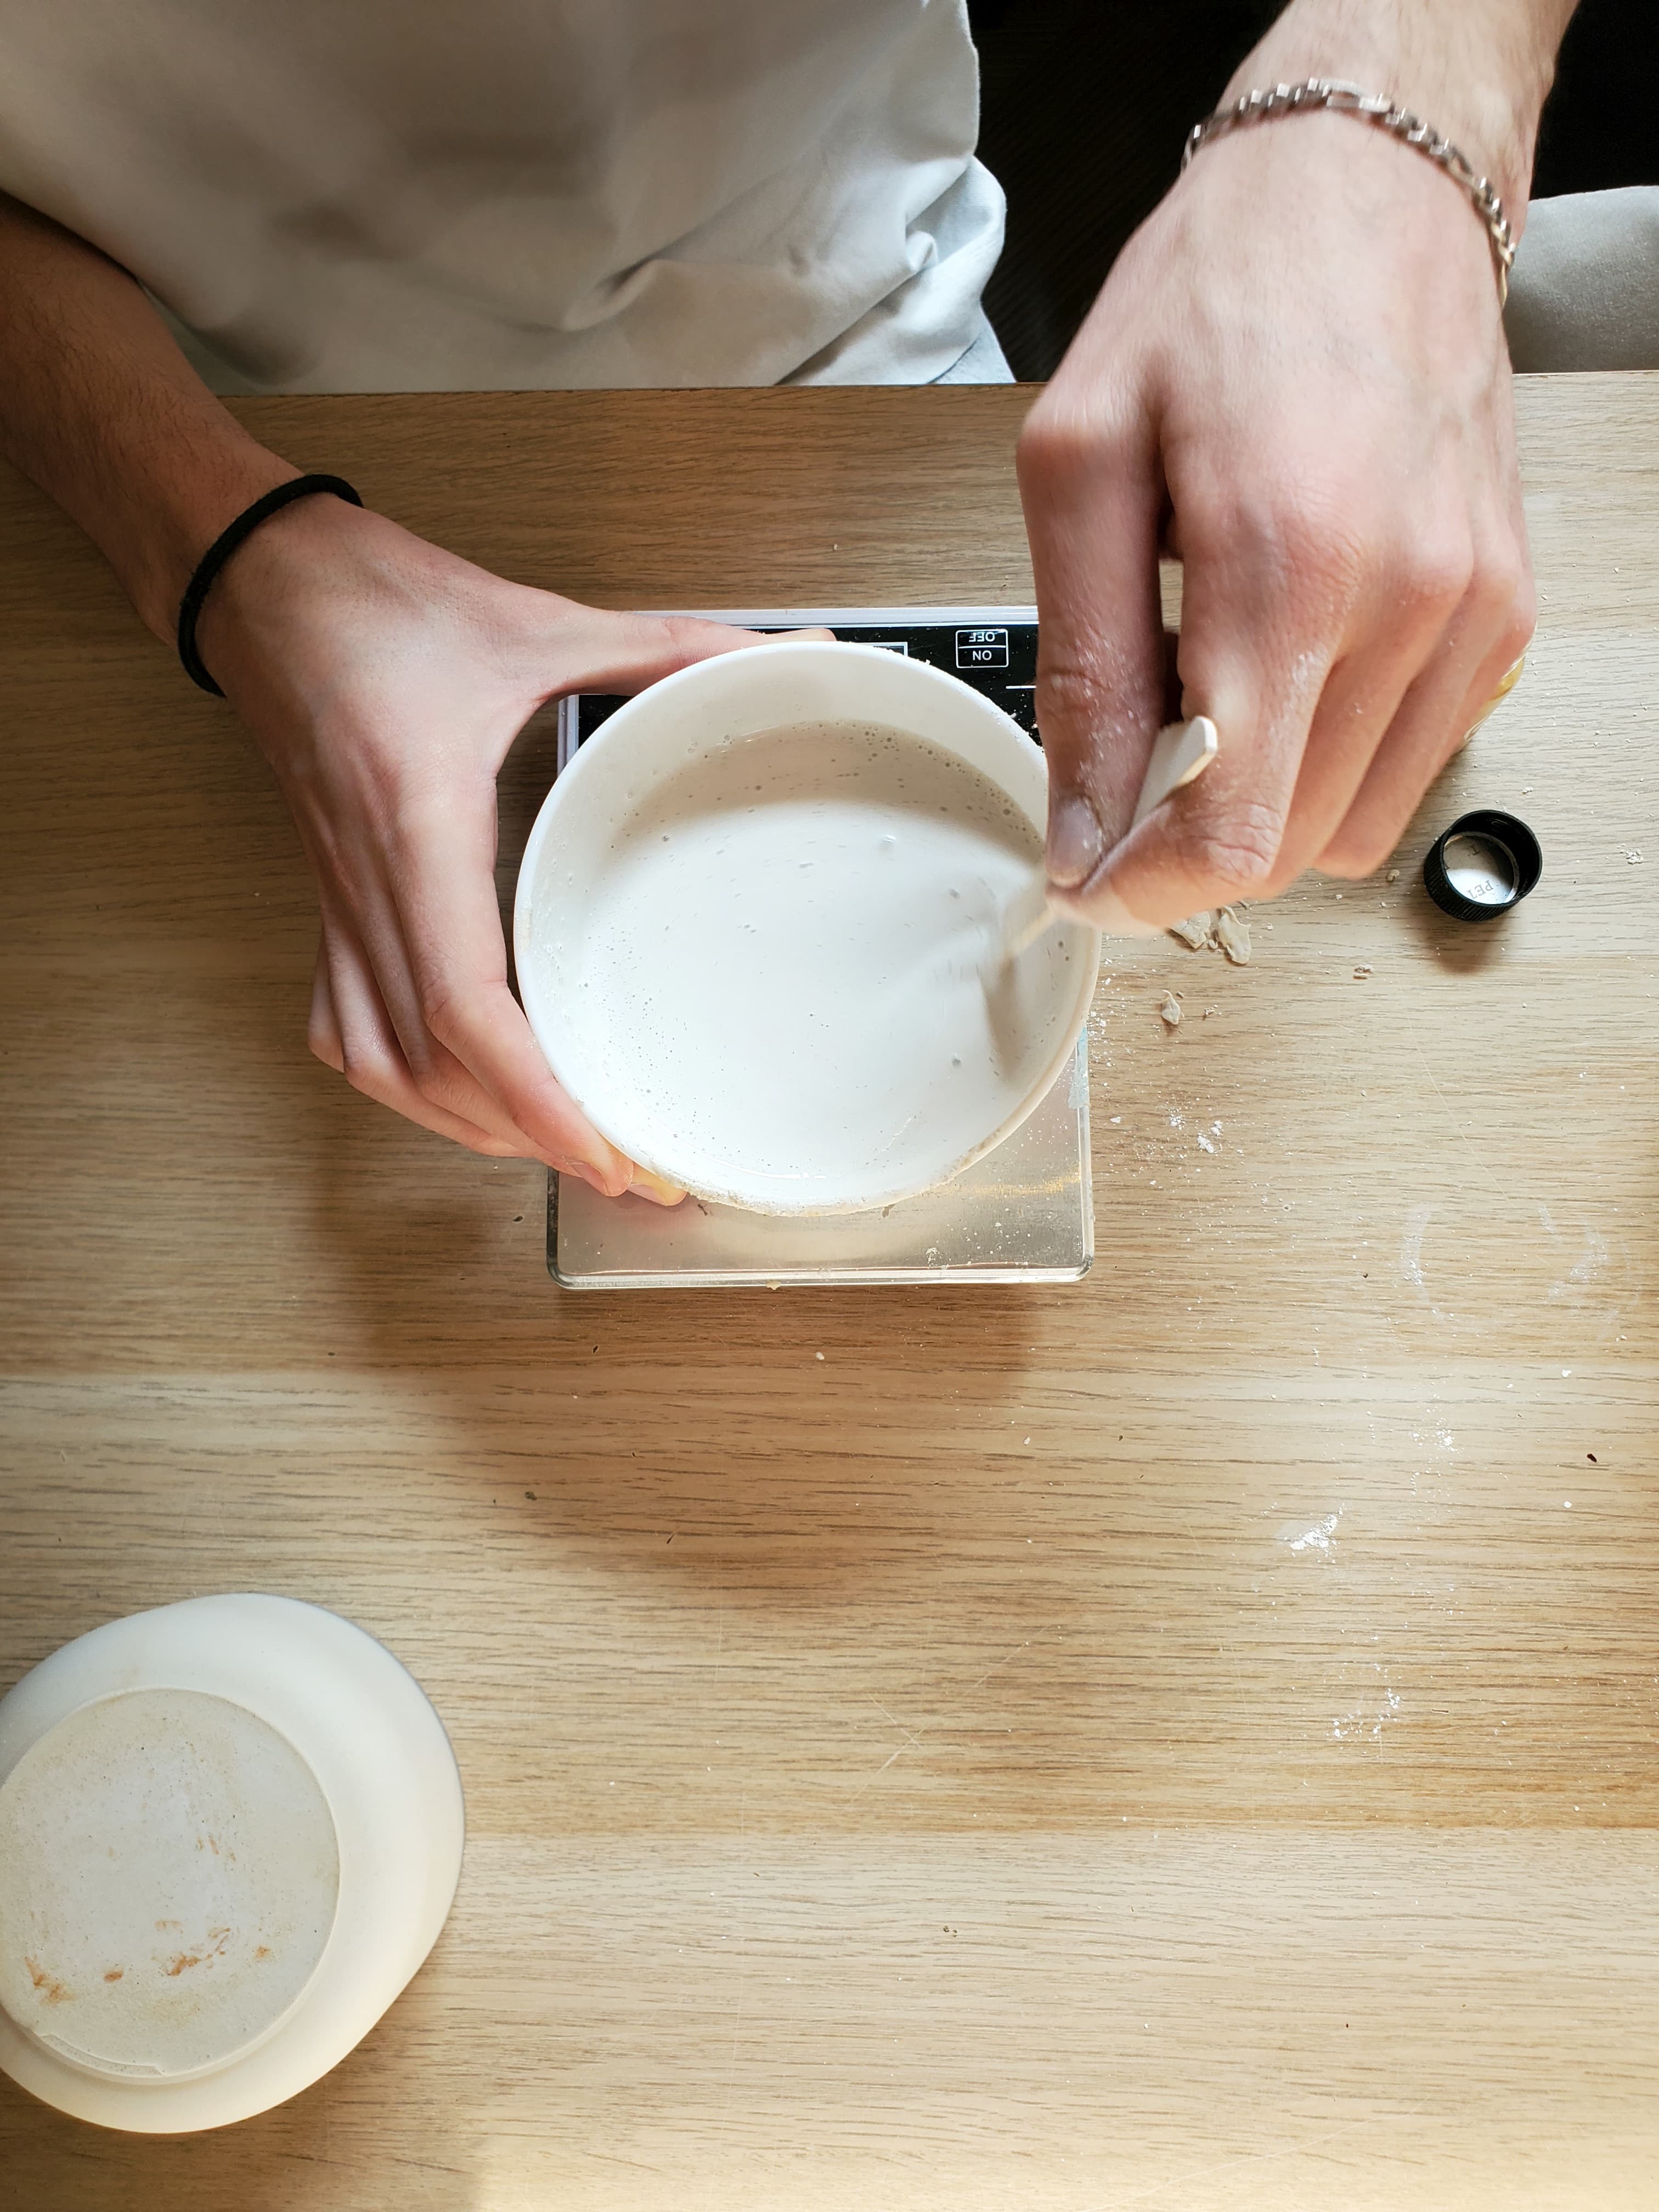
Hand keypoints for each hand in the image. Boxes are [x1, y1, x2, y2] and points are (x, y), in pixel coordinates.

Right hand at [195, 495, 763, 1194]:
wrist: (259, 578)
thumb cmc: (370, 603)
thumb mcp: (537, 622)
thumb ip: (669, 644)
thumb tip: (788, 655)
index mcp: (418, 823)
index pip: (465, 1004)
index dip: (534, 1095)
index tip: (605, 1148)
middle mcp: (367, 881)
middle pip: (429, 1064)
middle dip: (526, 1134)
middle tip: (623, 1166)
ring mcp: (337, 901)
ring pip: (379, 1064)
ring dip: (464, 1122)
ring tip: (554, 1144)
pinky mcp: (326, 901)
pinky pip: (345, 1028)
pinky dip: (404, 1082)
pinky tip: (454, 1090)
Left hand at [1017, 107, 1534, 929]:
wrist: (1369, 195)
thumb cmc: (1223, 294)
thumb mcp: (1082, 463)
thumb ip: (1081, 666)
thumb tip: (1080, 826)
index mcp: (1289, 562)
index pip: (1232, 833)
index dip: (1144, 891)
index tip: (1089, 880)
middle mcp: (1408, 601)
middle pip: (1286, 850)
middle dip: (1186, 843)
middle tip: (1127, 761)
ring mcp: (1472, 615)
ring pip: (1348, 829)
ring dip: (1261, 802)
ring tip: (1211, 682)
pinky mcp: (1501, 618)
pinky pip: (1404, 769)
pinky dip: (1328, 759)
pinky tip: (1285, 664)